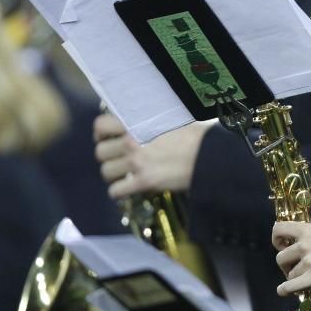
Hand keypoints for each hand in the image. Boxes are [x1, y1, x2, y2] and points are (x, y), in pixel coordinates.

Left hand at [94, 114, 211, 196]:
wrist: (210, 154)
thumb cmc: (196, 135)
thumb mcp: (172, 119)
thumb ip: (152, 121)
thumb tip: (146, 121)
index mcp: (137, 124)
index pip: (101, 125)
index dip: (101, 133)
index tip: (107, 138)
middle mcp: (132, 143)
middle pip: (100, 152)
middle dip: (108, 156)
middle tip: (119, 159)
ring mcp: (137, 163)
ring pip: (106, 172)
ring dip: (114, 174)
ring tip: (126, 174)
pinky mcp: (144, 182)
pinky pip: (116, 191)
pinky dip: (120, 192)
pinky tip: (129, 188)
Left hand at [273, 206, 310, 293]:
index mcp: (308, 230)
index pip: (279, 229)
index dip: (276, 238)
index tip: (282, 245)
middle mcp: (304, 245)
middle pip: (280, 257)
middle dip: (285, 265)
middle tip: (294, 268)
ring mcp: (307, 262)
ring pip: (289, 274)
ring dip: (293, 278)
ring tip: (302, 279)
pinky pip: (290, 287)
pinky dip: (285, 290)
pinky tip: (285, 291)